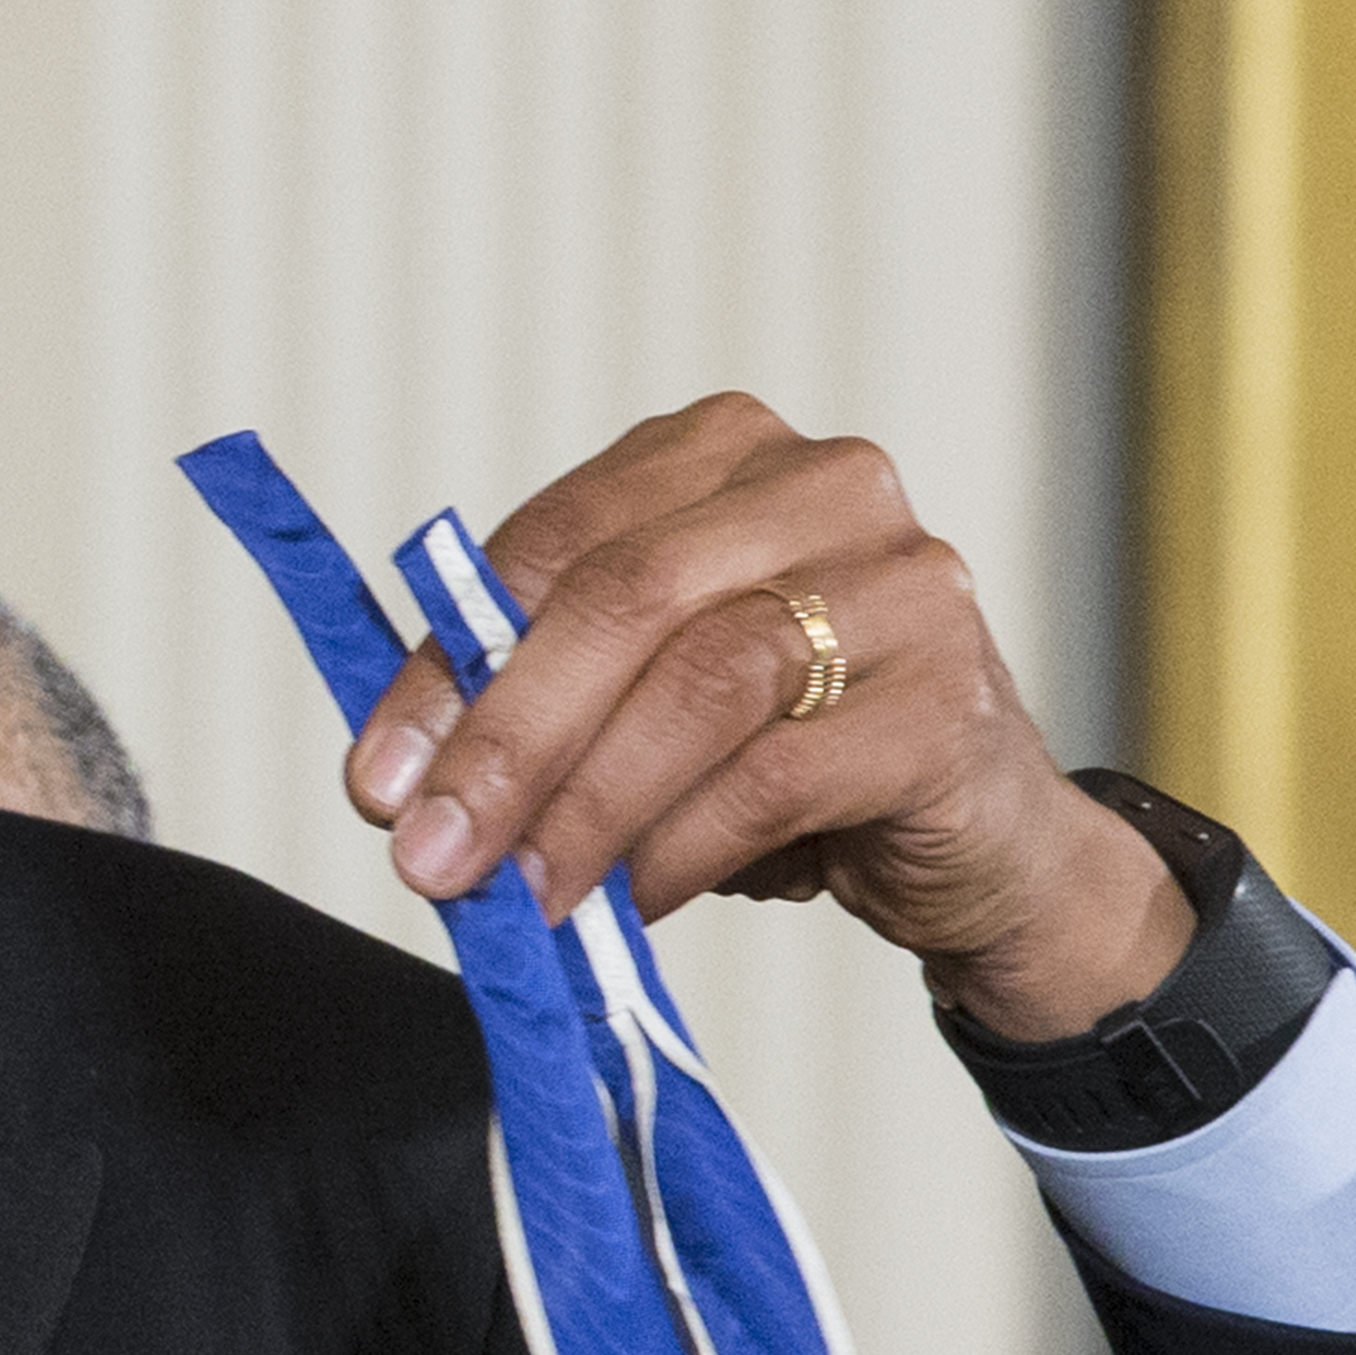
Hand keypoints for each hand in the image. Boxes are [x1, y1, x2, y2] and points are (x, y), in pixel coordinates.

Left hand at [337, 395, 1184, 1043]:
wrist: (977, 841)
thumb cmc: (790, 753)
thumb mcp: (645, 702)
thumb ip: (535, 702)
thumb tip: (398, 782)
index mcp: (721, 453)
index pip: (556, 541)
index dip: (450, 664)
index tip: (377, 780)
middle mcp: (824, 487)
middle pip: (627, 596)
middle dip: (507, 737)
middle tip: (431, 853)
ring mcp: (906, 584)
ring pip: (705, 680)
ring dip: (587, 803)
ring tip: (521, 893)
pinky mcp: (950, 700)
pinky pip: (780, 775)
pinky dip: (680, 848)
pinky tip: (630, 902)